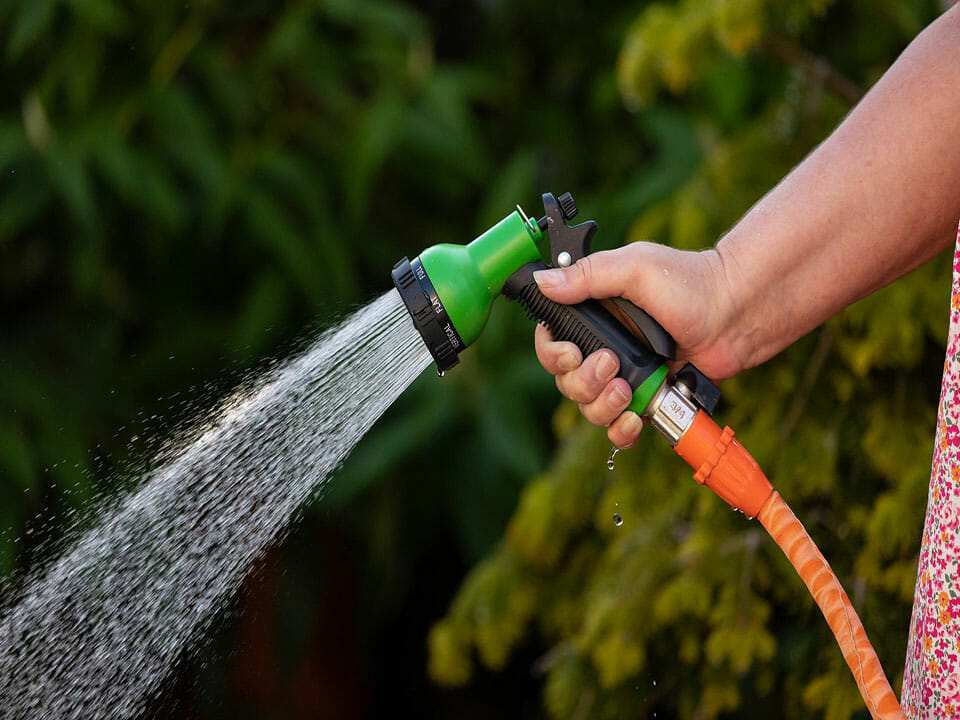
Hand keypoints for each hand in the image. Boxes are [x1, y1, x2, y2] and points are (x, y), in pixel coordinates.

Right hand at [533, 241, 741, 447]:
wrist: (737, 313)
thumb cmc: (691, 283)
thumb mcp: (634, 268)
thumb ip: (588, 275)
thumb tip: (543, 282)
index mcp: (594, 315)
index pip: (551, 342)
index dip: (552, 354)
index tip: (570, 353)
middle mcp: (605, 347)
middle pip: (566, 381)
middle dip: (582, 380)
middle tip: (611, 364)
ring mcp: (626, 376)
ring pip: (589, 408)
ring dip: (601, 406)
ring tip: (626, 390)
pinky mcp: (648, 399)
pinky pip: (618, 428)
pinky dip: (620, 431)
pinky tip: (634, 420)